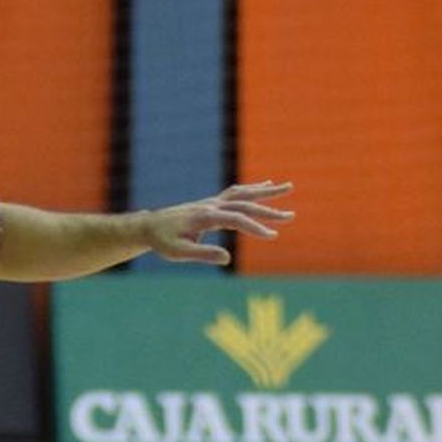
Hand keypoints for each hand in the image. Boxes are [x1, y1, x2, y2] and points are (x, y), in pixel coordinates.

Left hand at [144, 180, 294, 265]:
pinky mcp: (211, 204)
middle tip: (291, 216)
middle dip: (268, 210)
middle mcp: (211, 205)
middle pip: (244, 204)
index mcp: (205, 217)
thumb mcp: (178, 253)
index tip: (273, 236)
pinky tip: (266, 184)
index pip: (236, 219)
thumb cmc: (163, 241)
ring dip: (266, 191)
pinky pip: (236, 193)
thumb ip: (202, 254)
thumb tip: (227, 257)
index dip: (255, 227)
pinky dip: (252, 189)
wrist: (149, 226)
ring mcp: (212, 202)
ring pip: (243, 194)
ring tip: (289, 187)